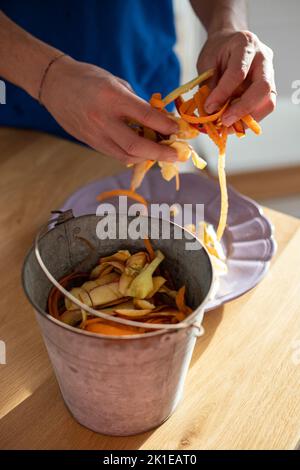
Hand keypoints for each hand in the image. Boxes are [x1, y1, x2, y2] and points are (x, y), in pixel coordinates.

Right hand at [41, 56, 178, 163]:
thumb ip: (136, 103)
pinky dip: (132, 155)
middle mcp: (103, 119)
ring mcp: (95, 134)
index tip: (179, 131)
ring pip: (126, 155)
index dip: (166, 127)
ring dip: (147, 157)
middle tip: (176, 155)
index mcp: (112, 97)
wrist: (54, 85)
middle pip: (136, 146)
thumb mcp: (116, 83)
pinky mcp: (90, 143)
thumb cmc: (89, 78)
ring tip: (161, 153)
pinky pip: (115, 154)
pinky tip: (143, 152)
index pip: (146, 117)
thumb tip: (158, 119)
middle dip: (160, 153)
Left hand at [197, 30, 275, 125]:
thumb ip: (209, 86)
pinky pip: (263, 108)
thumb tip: (210, 113)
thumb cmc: (217, 51)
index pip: (238, 73)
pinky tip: (234, 123)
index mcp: (245, 45)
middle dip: (242, 109)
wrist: (228, 42)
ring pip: (268, 102)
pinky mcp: (269, 89)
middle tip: (224, 121)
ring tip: (228, 126)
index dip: (223, 93)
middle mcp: (263, 58)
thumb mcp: (207, 63)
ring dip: (248, 118)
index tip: (209, 108)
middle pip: (262, 88)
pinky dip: (248, 119)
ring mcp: (269, 74)